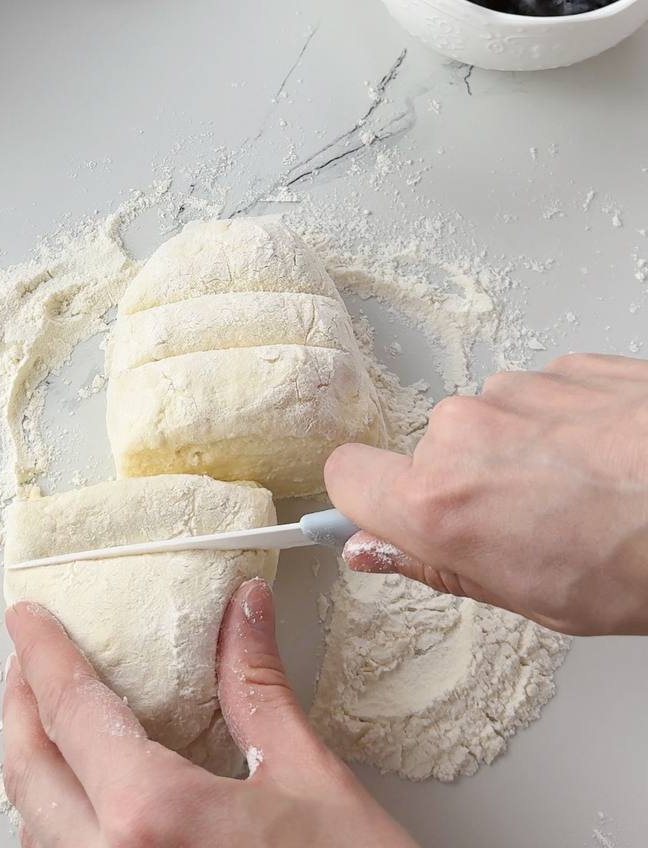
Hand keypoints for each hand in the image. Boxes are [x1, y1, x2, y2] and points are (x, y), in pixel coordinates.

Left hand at [3, 582, 417, 847]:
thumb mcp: (308, 780)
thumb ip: (257, 687)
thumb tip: (243, 609)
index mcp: (150, 819)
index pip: (73, 711)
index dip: (43, 654)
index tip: (27, 618)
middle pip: (29, 771)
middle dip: (22, 706)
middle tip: (30, 660)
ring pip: (34, 830)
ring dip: (36, 767)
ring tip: (55, 721)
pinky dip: (56, 822)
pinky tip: (84, 798)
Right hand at [325, 353, 647, 635]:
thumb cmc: (643, 562)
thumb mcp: (531, 599)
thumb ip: (436, 566)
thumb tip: (372, 550)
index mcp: (440, 503)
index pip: (345, 476)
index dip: (365, 501)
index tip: (385, 518)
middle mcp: (461, 433)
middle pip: (428, 454)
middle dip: (466, 485)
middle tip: (530, 525)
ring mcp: (514, 391)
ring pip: (487, 423)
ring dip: (520, 454)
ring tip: (583, 493)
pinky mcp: (562, 363)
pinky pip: (538, 396)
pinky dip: (563, 425)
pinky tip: (607, 460)